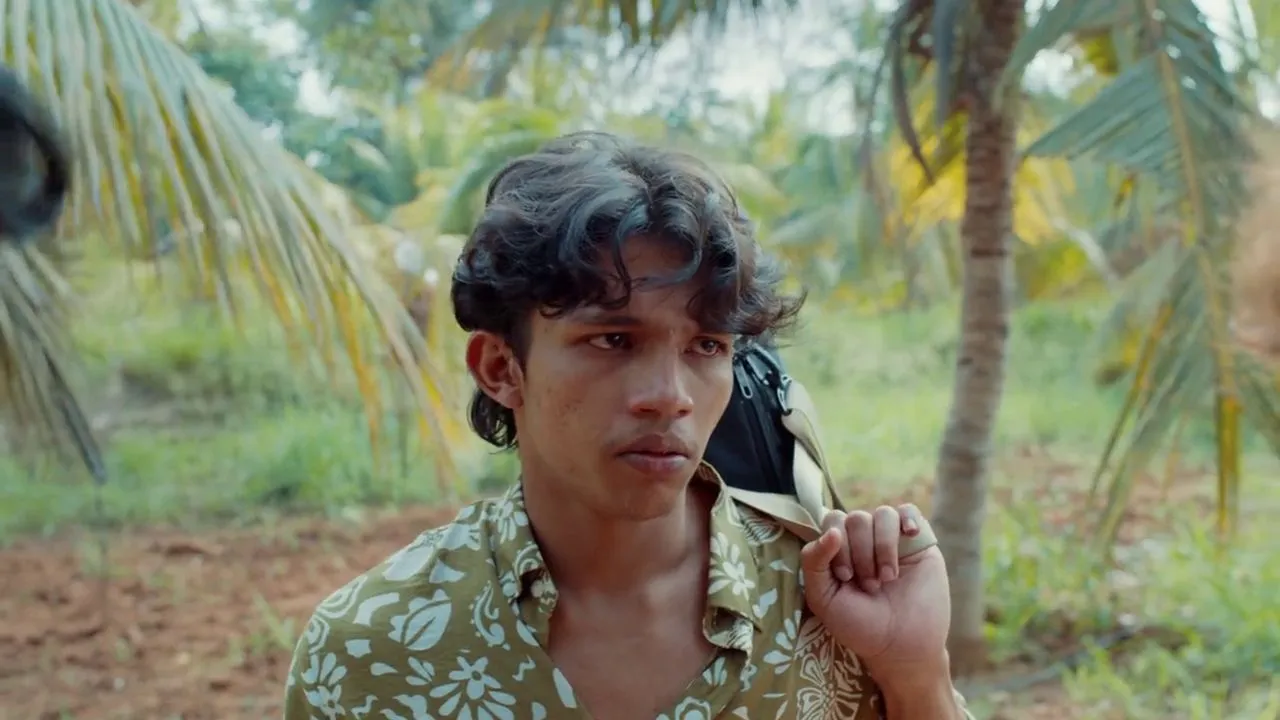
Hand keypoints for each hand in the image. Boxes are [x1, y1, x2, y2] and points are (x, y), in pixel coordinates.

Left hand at [800, 504, 950, 684]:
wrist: (901, 646)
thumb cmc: (859, 625)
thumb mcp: (823, 597)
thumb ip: (814, 561)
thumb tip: (832, 530)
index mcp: (838, 549)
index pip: (831, 522)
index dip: (836, 545)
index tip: (845, 577)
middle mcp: (863, 540)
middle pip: (855, 518)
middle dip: (860, 552)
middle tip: (869, 585)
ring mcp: (891, 539)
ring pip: (882, 514)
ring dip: (883, 547)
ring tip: (888, 578)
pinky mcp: (919, 543)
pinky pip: (909, 511)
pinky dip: (908, 519)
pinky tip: (909, 537)